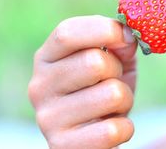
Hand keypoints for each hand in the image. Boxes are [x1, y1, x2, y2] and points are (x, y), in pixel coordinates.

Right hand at [28, 15, 137, 148]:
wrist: (92, 137)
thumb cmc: (101, 89)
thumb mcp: (108, 59)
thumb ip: (116, 41)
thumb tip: (127, 36)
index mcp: (45, 58)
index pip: (67, 33)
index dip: (102, 30)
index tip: (126, 36)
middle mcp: (38, 86)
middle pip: (94, 63)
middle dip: (118, 70)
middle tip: (113, 80)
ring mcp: (47, 118)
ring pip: (112, 94)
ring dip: (124, 100)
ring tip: (111, 106)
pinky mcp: (61, 146)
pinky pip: (113, 130)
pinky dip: (125, 128)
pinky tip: (111, 127)